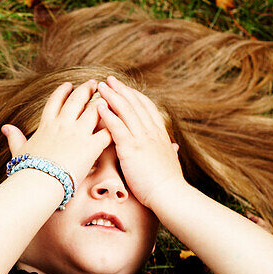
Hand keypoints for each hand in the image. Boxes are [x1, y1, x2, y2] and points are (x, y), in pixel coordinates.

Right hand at [1, 80, 111, 183]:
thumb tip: (5, 127)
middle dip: (86, 89)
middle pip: (77, 99)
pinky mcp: (91, 146)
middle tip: (94, 84)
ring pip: (94, 109)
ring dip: (103, 102)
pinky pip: (107, 130)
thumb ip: (14, 137)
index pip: (55, 101)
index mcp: (47, 124)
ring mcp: (78, 133)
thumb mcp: (19, 150)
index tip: (69, 85)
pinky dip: (115, 125)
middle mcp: (63, 124)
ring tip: (110, 97)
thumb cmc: (28, 170)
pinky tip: (121, 121)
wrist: (40, 183)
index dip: (63, 91)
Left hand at [95, 76, 186, 207]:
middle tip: (109, 80)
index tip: (125, 88)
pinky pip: (118, 127)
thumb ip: (168, 150)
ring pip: (125, 111)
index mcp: (159, 134)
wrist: (169, 193)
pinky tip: (99, 106)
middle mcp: (151, 132)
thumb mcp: (170, 161)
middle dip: (121, 90)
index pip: (147, 108)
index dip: (135, 96)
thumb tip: (173, 146)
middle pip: (135, 104)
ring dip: (112, 96)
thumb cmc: (168, 182)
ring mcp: (142, 138)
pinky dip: (108, 114)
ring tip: (100, 86)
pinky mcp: (131, 148)